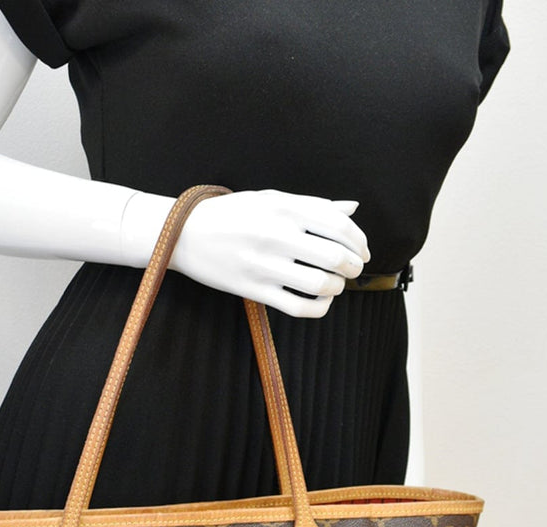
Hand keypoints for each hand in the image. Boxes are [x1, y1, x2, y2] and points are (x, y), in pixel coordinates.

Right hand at [125, 190, 370, 317]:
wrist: (184, 233)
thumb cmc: (232, 214)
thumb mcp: (270, 199)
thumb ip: (313, 204)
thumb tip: (353, 208)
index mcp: (285, 208)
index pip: (339, 225)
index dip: (359, 241)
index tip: (362, 252)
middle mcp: (277, 235)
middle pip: (334, 256)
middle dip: (353, 267)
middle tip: (353, 270)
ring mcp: (265, 264)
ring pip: (320, 284)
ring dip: (336, 287)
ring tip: (334, 285)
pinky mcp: (254, 289)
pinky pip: (298, 306)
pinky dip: (319, 308)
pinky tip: (321, 301)